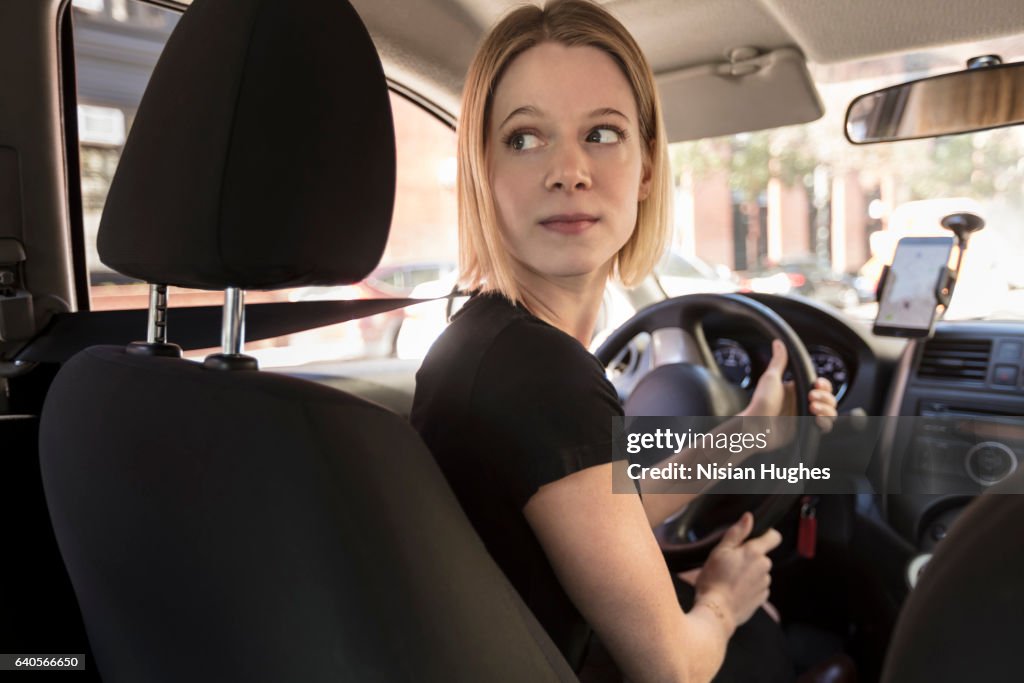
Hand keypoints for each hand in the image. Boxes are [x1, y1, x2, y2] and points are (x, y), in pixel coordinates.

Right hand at [695, 512, 780, 628]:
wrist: (716, 611)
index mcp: (755, 552)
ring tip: (730, 579)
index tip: (754, 538)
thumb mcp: (720, 551)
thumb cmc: (714, 579)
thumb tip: (749, 518)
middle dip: (750, 557)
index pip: (774, 537)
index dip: (766, 534)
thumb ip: (736, 533)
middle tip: (730, 563)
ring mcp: (764, 584)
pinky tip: (734, 590)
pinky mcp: (761, 599)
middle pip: (762, 556)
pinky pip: (758, 587)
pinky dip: (749, 587)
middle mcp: (764, 567)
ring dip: (749, 573)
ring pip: (759, 572)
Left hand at [742, 340, 837, 431]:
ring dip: (827, 409)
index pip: (820, 385)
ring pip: (830, 412)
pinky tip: (818, 419)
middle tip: (812, 397)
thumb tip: (778, 343)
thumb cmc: (760, 403)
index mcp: (796, 390)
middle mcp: (802, 402)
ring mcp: (805, 416)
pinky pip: (825, 427)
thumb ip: (779, 361)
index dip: (824, 384)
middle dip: (826, 396)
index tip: (817, 383)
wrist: (756, 427)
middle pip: (829, 398)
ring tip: (813, 408)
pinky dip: (826, 422)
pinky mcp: (806, 429)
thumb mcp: (770, 378)